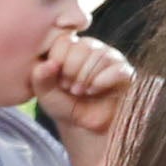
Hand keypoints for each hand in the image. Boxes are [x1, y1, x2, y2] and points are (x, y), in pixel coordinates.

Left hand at [36, 31, 134, 156]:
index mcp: (71, 47)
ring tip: (79, 92)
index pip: (65, 40)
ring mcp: (111, 58)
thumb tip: (49, 63)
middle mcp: (92, 48)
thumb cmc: (64, 104)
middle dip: (72, 69)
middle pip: (84, 46)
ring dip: (86, 77)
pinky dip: (102, 81)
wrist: (83, 125)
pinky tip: (93, 90)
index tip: (56, 79)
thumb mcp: (45, 93)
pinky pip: (118, 69)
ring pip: (102, 56)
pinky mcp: (126, 73)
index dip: (58, 60)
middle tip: (68, 87)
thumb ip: (40, 78)